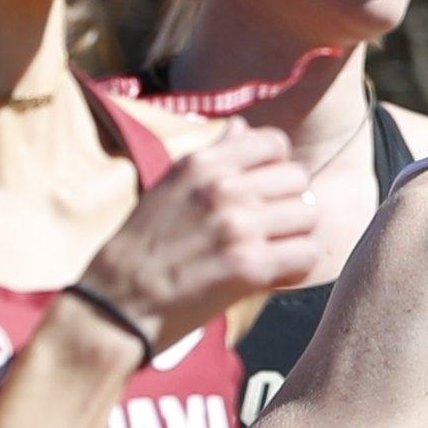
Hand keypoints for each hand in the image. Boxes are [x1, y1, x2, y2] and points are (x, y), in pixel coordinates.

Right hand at [72, 123, 318, 354]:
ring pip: (308, 215)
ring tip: (270, 250)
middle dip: (289, 202)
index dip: (277, 168)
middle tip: (269, 227)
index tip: (264, 190)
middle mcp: (223, 188)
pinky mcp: (250, 267)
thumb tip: (243, 126)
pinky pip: (306, 254)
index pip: (275, 143)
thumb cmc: (145, 245)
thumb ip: (214, 156)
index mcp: (202, 163)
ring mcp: (238, 227)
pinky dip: (295, 266)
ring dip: (295, 235)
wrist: (118, 301)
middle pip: (298, 179)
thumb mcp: (171, 185)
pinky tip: (272, 272)